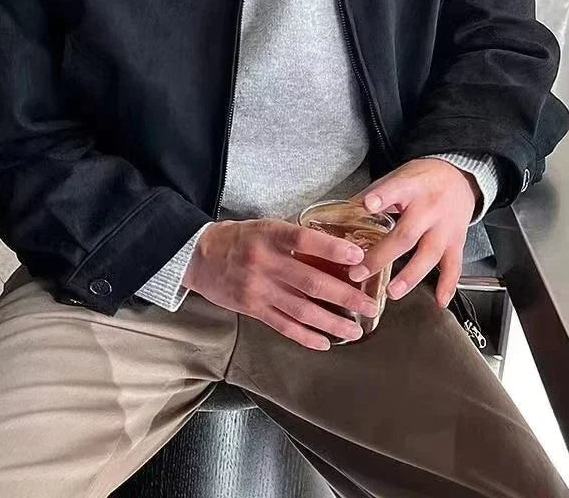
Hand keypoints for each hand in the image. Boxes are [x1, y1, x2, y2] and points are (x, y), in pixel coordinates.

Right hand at [182, 218, 379, 349]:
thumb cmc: (238, 239)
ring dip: (332, 322)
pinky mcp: (252, 308)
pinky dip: (306, 337)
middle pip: (310, 281)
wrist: (199, 257)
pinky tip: (325, 342)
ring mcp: (258, 288)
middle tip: (370, 305)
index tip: (358, 256)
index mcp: (269, 235)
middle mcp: (264, 263)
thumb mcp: (264, 227)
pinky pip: (283, 326)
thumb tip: (335, 249)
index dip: (332, 248)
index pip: (304, 239)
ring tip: (354, 330)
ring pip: (301, 310)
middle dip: (345, 295)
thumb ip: (293, 238)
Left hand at [347, 158, 479, 307]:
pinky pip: (454, 266)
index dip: (381, 197)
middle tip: (359, 272)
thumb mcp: (396, 178)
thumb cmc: (420, 180)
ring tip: (391, 292)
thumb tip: (338, 216)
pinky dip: (448, 285)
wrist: (458, 177)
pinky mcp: (457, 241)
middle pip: (406, 234)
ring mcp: (445, 227)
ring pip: (429, 254)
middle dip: (381, 256)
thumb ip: (371, 196)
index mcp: (410, 187)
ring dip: (410, 276)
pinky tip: (439, 300)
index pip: (394, 190)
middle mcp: (429, 208)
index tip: (367, 206)